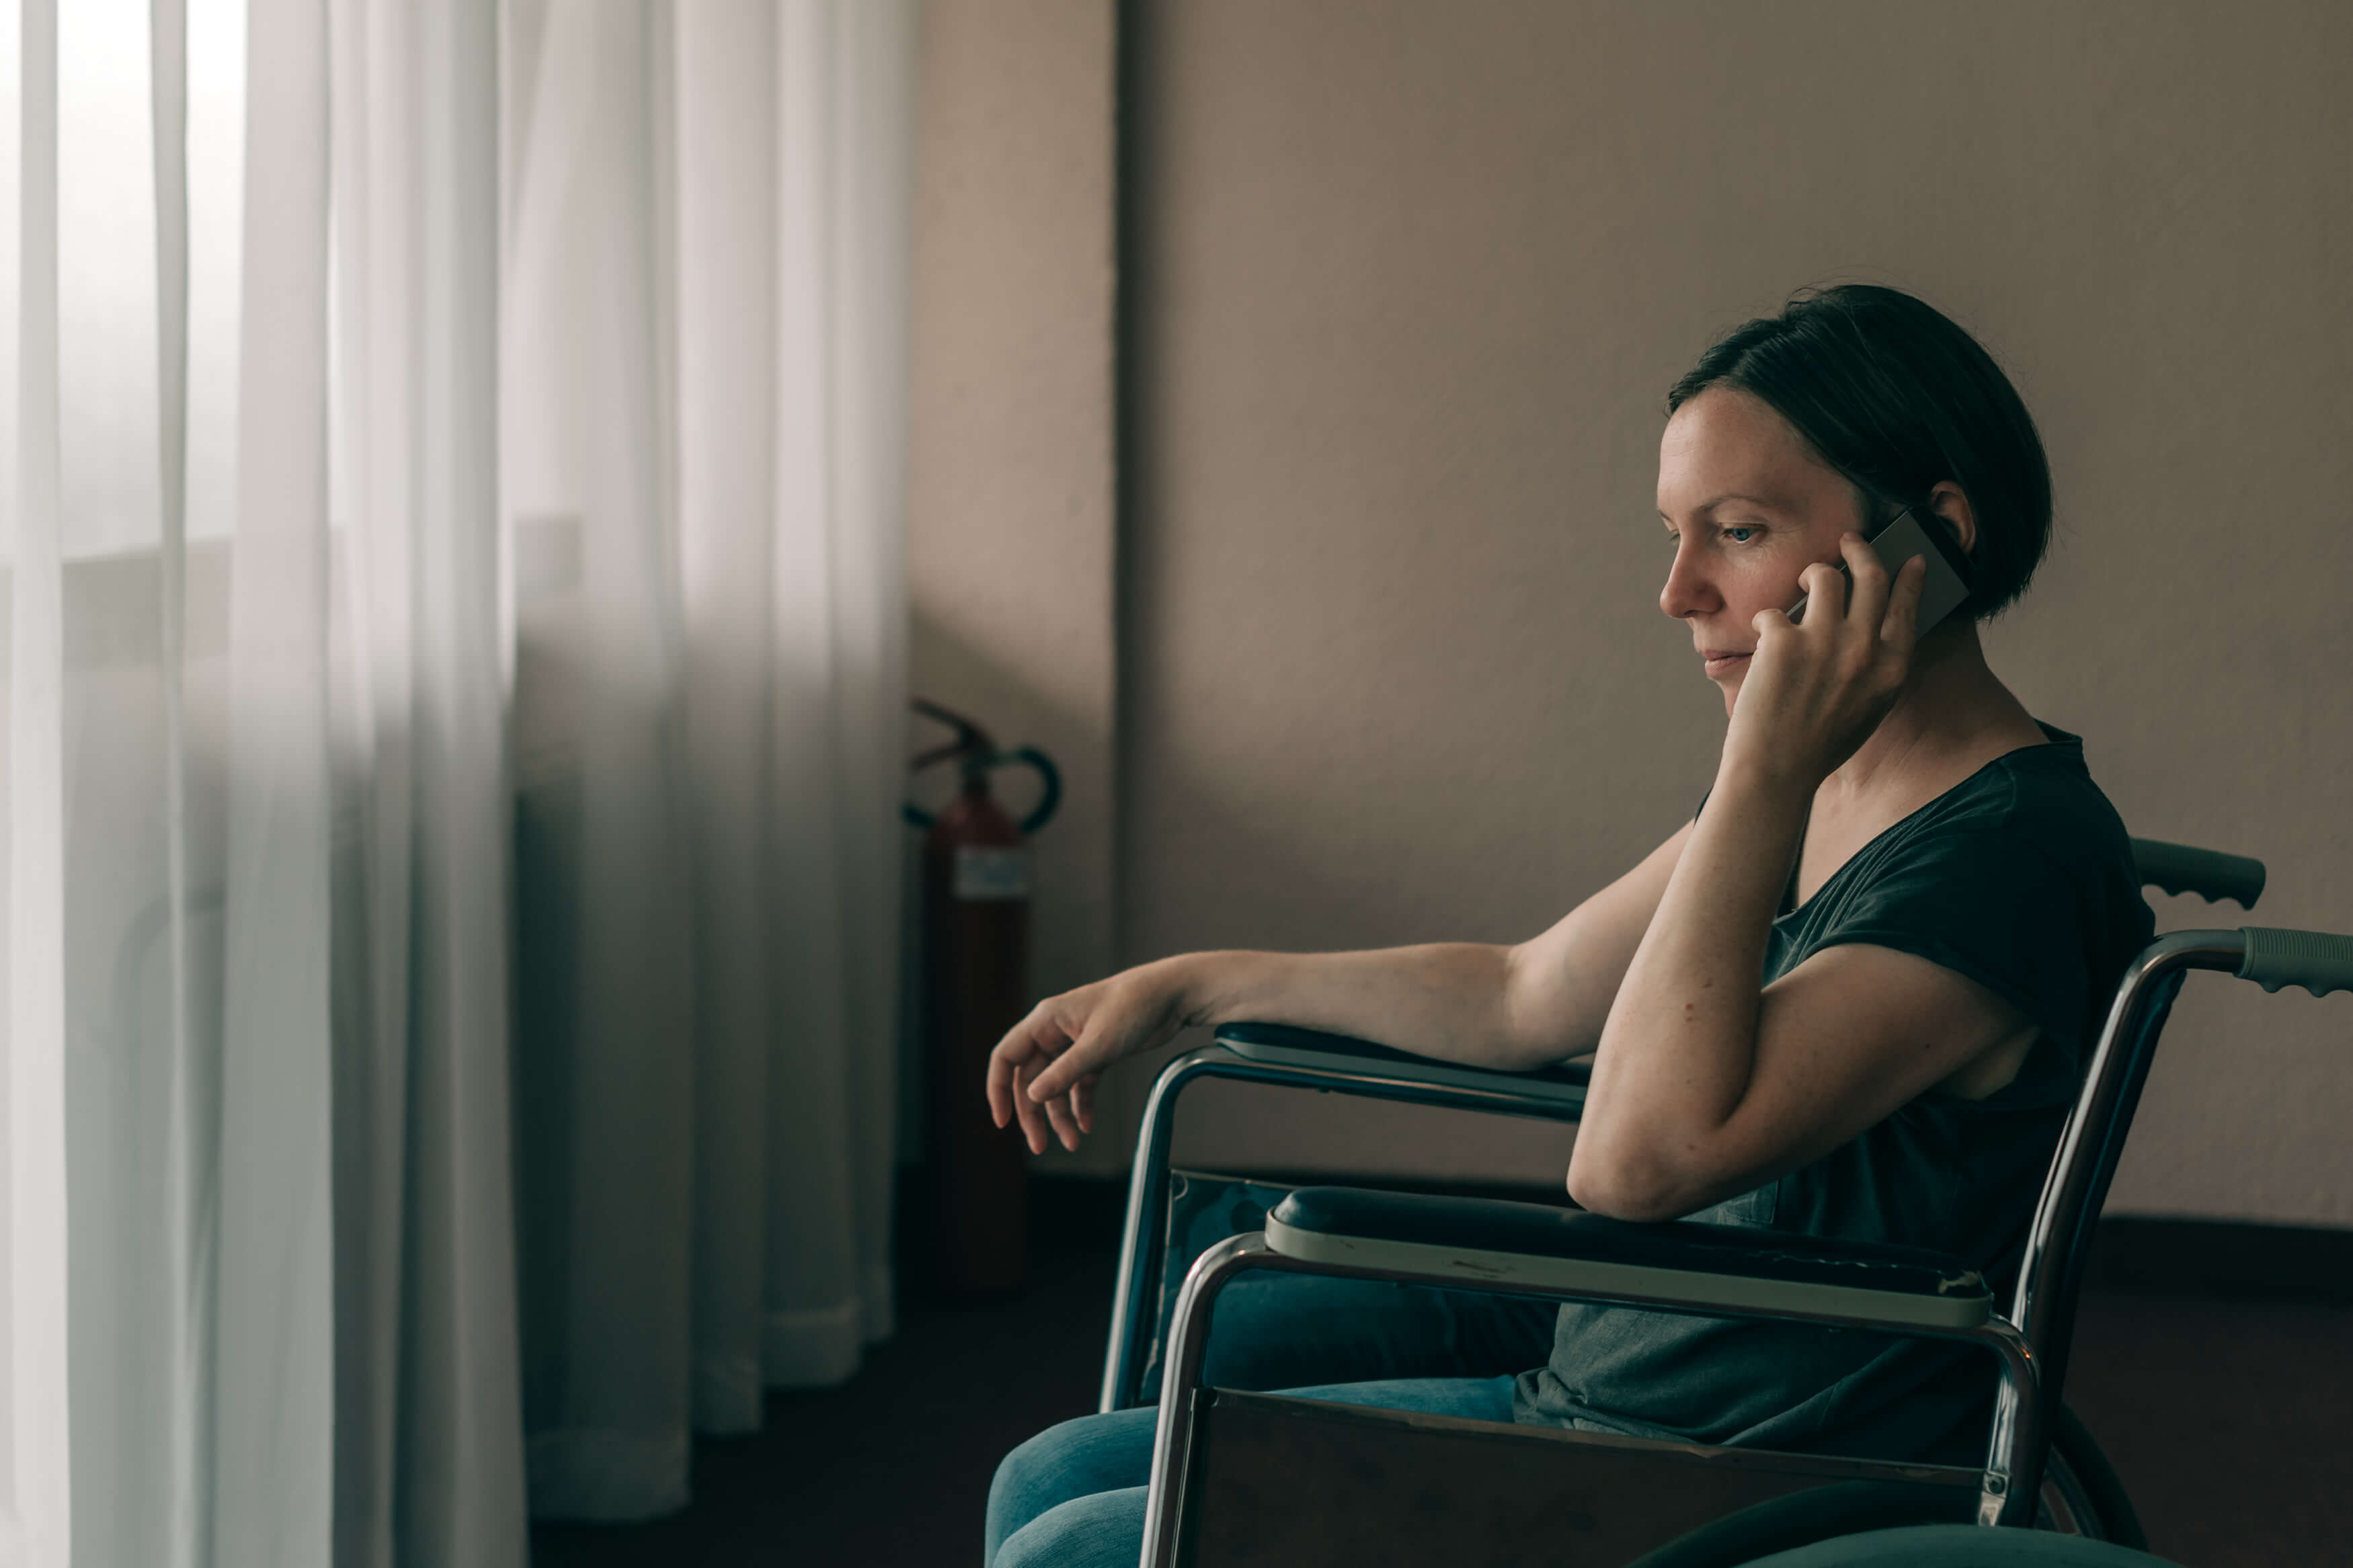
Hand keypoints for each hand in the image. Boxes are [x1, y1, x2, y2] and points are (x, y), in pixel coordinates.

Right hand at [985, 964, 1192, 1153]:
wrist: (1172, 995)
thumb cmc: (1134, 1006)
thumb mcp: (1098, 1044)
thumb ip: (1065, 1072)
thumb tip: (1032, 1096)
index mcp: (1045, 1021)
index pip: (1006, 1057)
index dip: (998, 1089)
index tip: (1002, 1121)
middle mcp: (1055, 1032)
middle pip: (1030, 1079)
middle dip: (1034, 1114)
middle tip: (1040, 1145)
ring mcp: (1075, 1043)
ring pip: (1056, 1086)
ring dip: (1060, 1115)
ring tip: (1073, 1142)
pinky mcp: (1096, 1053)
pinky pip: (1080, 1085)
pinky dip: (1082, 1106)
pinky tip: (1087, 1124)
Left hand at [1724, 532, 1926, 785]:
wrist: (1776, 773)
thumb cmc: (1817, 746)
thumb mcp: (1868, 709)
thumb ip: (1875, 669)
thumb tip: (1870, 629)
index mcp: (1891, 670)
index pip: (1907, 607)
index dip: (1909, 578)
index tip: (1910, 561)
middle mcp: (1865, 650)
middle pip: (1871, 576)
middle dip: (1860, 550)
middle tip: (1848, 540)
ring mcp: (1825, 643)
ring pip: (1824, 576)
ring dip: (1811, 573)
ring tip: (1802, 583)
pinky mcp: (1784, 642)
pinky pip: (1774, 612)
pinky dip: (1766, 623)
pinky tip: (1762, 643)